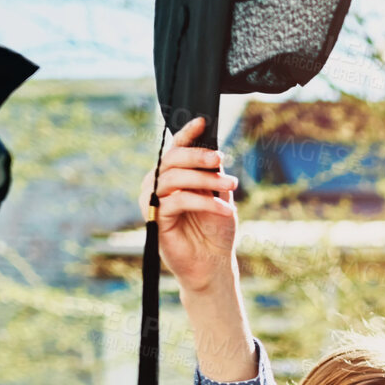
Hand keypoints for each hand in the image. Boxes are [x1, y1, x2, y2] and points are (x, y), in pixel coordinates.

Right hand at [141, 116, 238, 293]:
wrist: (213, 263)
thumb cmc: (215, 229)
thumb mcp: (218, 196)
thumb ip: (212, 175)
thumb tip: (214, 152)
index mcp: (171, 177)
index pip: (175, 150)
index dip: (186, 134)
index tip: (203, 121)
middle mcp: (157, 186)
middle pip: (171, 160)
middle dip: (198, 156)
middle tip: (221, 159)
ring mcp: (154, 202)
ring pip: (174, 178)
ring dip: (204, 179)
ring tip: (230, 186)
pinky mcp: (157, 220)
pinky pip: (178, 201)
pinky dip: (203, 201)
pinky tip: (225, 209)